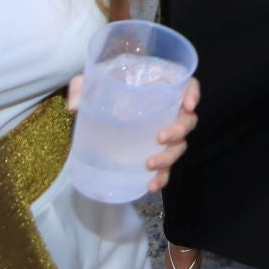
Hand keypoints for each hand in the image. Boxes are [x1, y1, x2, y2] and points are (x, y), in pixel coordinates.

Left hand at [65, 73, 200, 194]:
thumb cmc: (103, 89)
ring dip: (168, 157)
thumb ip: (82, 87)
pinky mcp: (154, 153)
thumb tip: (75, 106)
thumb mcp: (91, 81)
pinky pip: (166, 166)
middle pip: (187, 119)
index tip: (188, 104)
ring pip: (179, 145)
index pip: (187, 84)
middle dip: (178, 130)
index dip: (193, 92)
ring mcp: (163, 133)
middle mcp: (167, 110)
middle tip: (159, 138)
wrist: (99, 109)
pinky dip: (162, 176)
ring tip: (149, 165)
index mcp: (159, 87)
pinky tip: (151, 186)